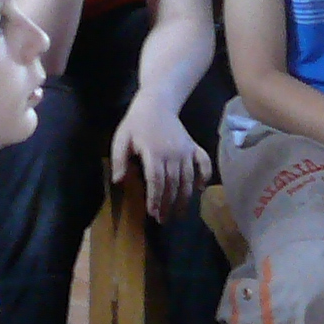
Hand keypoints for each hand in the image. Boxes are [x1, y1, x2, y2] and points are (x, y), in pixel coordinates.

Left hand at [111, 94, 212, 219]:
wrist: (157, 103)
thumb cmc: (136, 123)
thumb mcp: (121, 138)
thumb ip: (119, 160)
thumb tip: (119, 181)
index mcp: (154, 153)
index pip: (157, 182)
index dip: (156, 199)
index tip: (153, 213)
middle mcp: (173, 154)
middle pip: (172, 185)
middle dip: (168, 205)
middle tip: (163, 220)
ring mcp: (186, 151)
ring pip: (188, 179)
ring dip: (184, 198)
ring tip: (179, 214)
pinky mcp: (193, 147)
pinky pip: (204, 163)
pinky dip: (204, 176)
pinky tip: (200, 189)